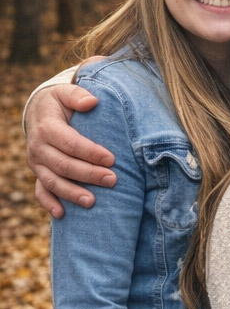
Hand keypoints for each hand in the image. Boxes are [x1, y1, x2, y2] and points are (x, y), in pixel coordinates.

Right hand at [27, 83, 112, 216]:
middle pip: (63, 165)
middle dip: (88, 174)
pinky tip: (62, 215)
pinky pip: (40, 191)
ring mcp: (37, 163)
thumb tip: (92, 102)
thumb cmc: (60, 102)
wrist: (38, 112)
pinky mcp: (39, 173)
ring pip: (52, 181)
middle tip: (112, 180)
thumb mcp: (65, 93)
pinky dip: (49, 203)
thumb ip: (78, 96)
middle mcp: (39, 148)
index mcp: (47, 128)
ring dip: (71, 193)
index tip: (111, 159)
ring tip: (92, 202)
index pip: (70, 143)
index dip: (90, 152)